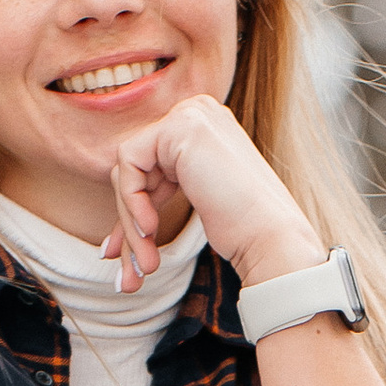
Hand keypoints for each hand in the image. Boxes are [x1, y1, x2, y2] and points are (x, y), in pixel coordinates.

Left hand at [105, 95, 322, 293]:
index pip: (150, 165)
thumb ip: (158, 192)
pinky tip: (149, 230)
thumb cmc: (245, 231)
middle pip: (136, 168)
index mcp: (204, 126)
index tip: (121, 255)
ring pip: (127, 170)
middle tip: (130, 274)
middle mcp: (197, 111)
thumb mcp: (196, 201)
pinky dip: (131, 201)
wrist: (273, 238)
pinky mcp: (180, 127)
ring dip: (129, 224)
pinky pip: (128, 163)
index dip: (132, 211)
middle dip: (128, 223)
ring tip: (145, 266)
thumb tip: (112, 228)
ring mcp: (190, 114)